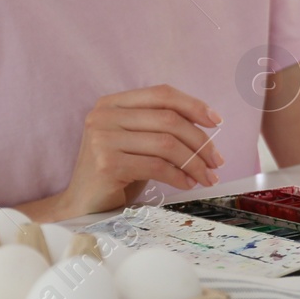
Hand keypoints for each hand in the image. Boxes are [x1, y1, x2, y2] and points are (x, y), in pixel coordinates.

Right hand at [54, 85, 224, 218]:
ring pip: (166, 144)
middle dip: (200, 141)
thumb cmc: (117, 172)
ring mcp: (102, 139)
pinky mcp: (107, 164)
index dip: (193, 105)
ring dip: (194, 162)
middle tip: (217, 161)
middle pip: (168, 119)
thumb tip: (208, 125)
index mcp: (112, 103)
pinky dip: (179, 176)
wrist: (82, 205)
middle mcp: (104, 115)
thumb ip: (160, 126)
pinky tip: (188, 184)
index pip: (162, 94)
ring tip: (207, 176)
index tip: (217, 121)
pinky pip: (157, 166)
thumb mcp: (137, 141)